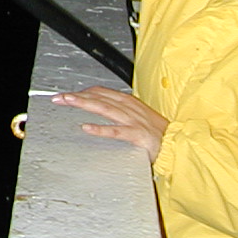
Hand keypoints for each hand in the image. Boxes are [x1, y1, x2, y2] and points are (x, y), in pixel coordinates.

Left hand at [52, 86, 167, 161]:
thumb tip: (102, 111)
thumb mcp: (138, 118)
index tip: (68, 95)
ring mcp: (134, 121)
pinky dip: (100, 129)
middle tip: (58, 97)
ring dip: (84, 104)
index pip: (102, 92)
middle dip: (77, 96)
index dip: (84, 92)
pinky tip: (86, 127)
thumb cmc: (159, 134)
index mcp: (129, 103)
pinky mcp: (138, 135)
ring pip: (105, 109)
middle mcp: (130, 108)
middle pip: (99, 98)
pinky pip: (116, 131)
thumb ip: (121, 114)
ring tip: (68, 101)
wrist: (178, 145)